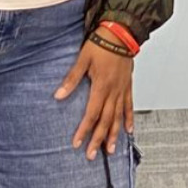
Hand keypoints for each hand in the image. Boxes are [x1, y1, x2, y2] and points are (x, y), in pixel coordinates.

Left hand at [57, 39, 134, 156]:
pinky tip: (129, 130)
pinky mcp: (128, 86)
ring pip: (118, 117)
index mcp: (101, 86)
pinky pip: (129, 106)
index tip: (77, 143)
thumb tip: (58, 95)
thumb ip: (72, 79)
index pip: (91, 114)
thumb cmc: (101, 44)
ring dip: (114, 134)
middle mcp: (114, 91)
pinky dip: (129, 119)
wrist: (121, 33)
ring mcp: (122, 90)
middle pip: (105, 121)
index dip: (84, 130)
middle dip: (98, 139)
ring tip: (110, 150)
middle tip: (91, 154)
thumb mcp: (82, 59)